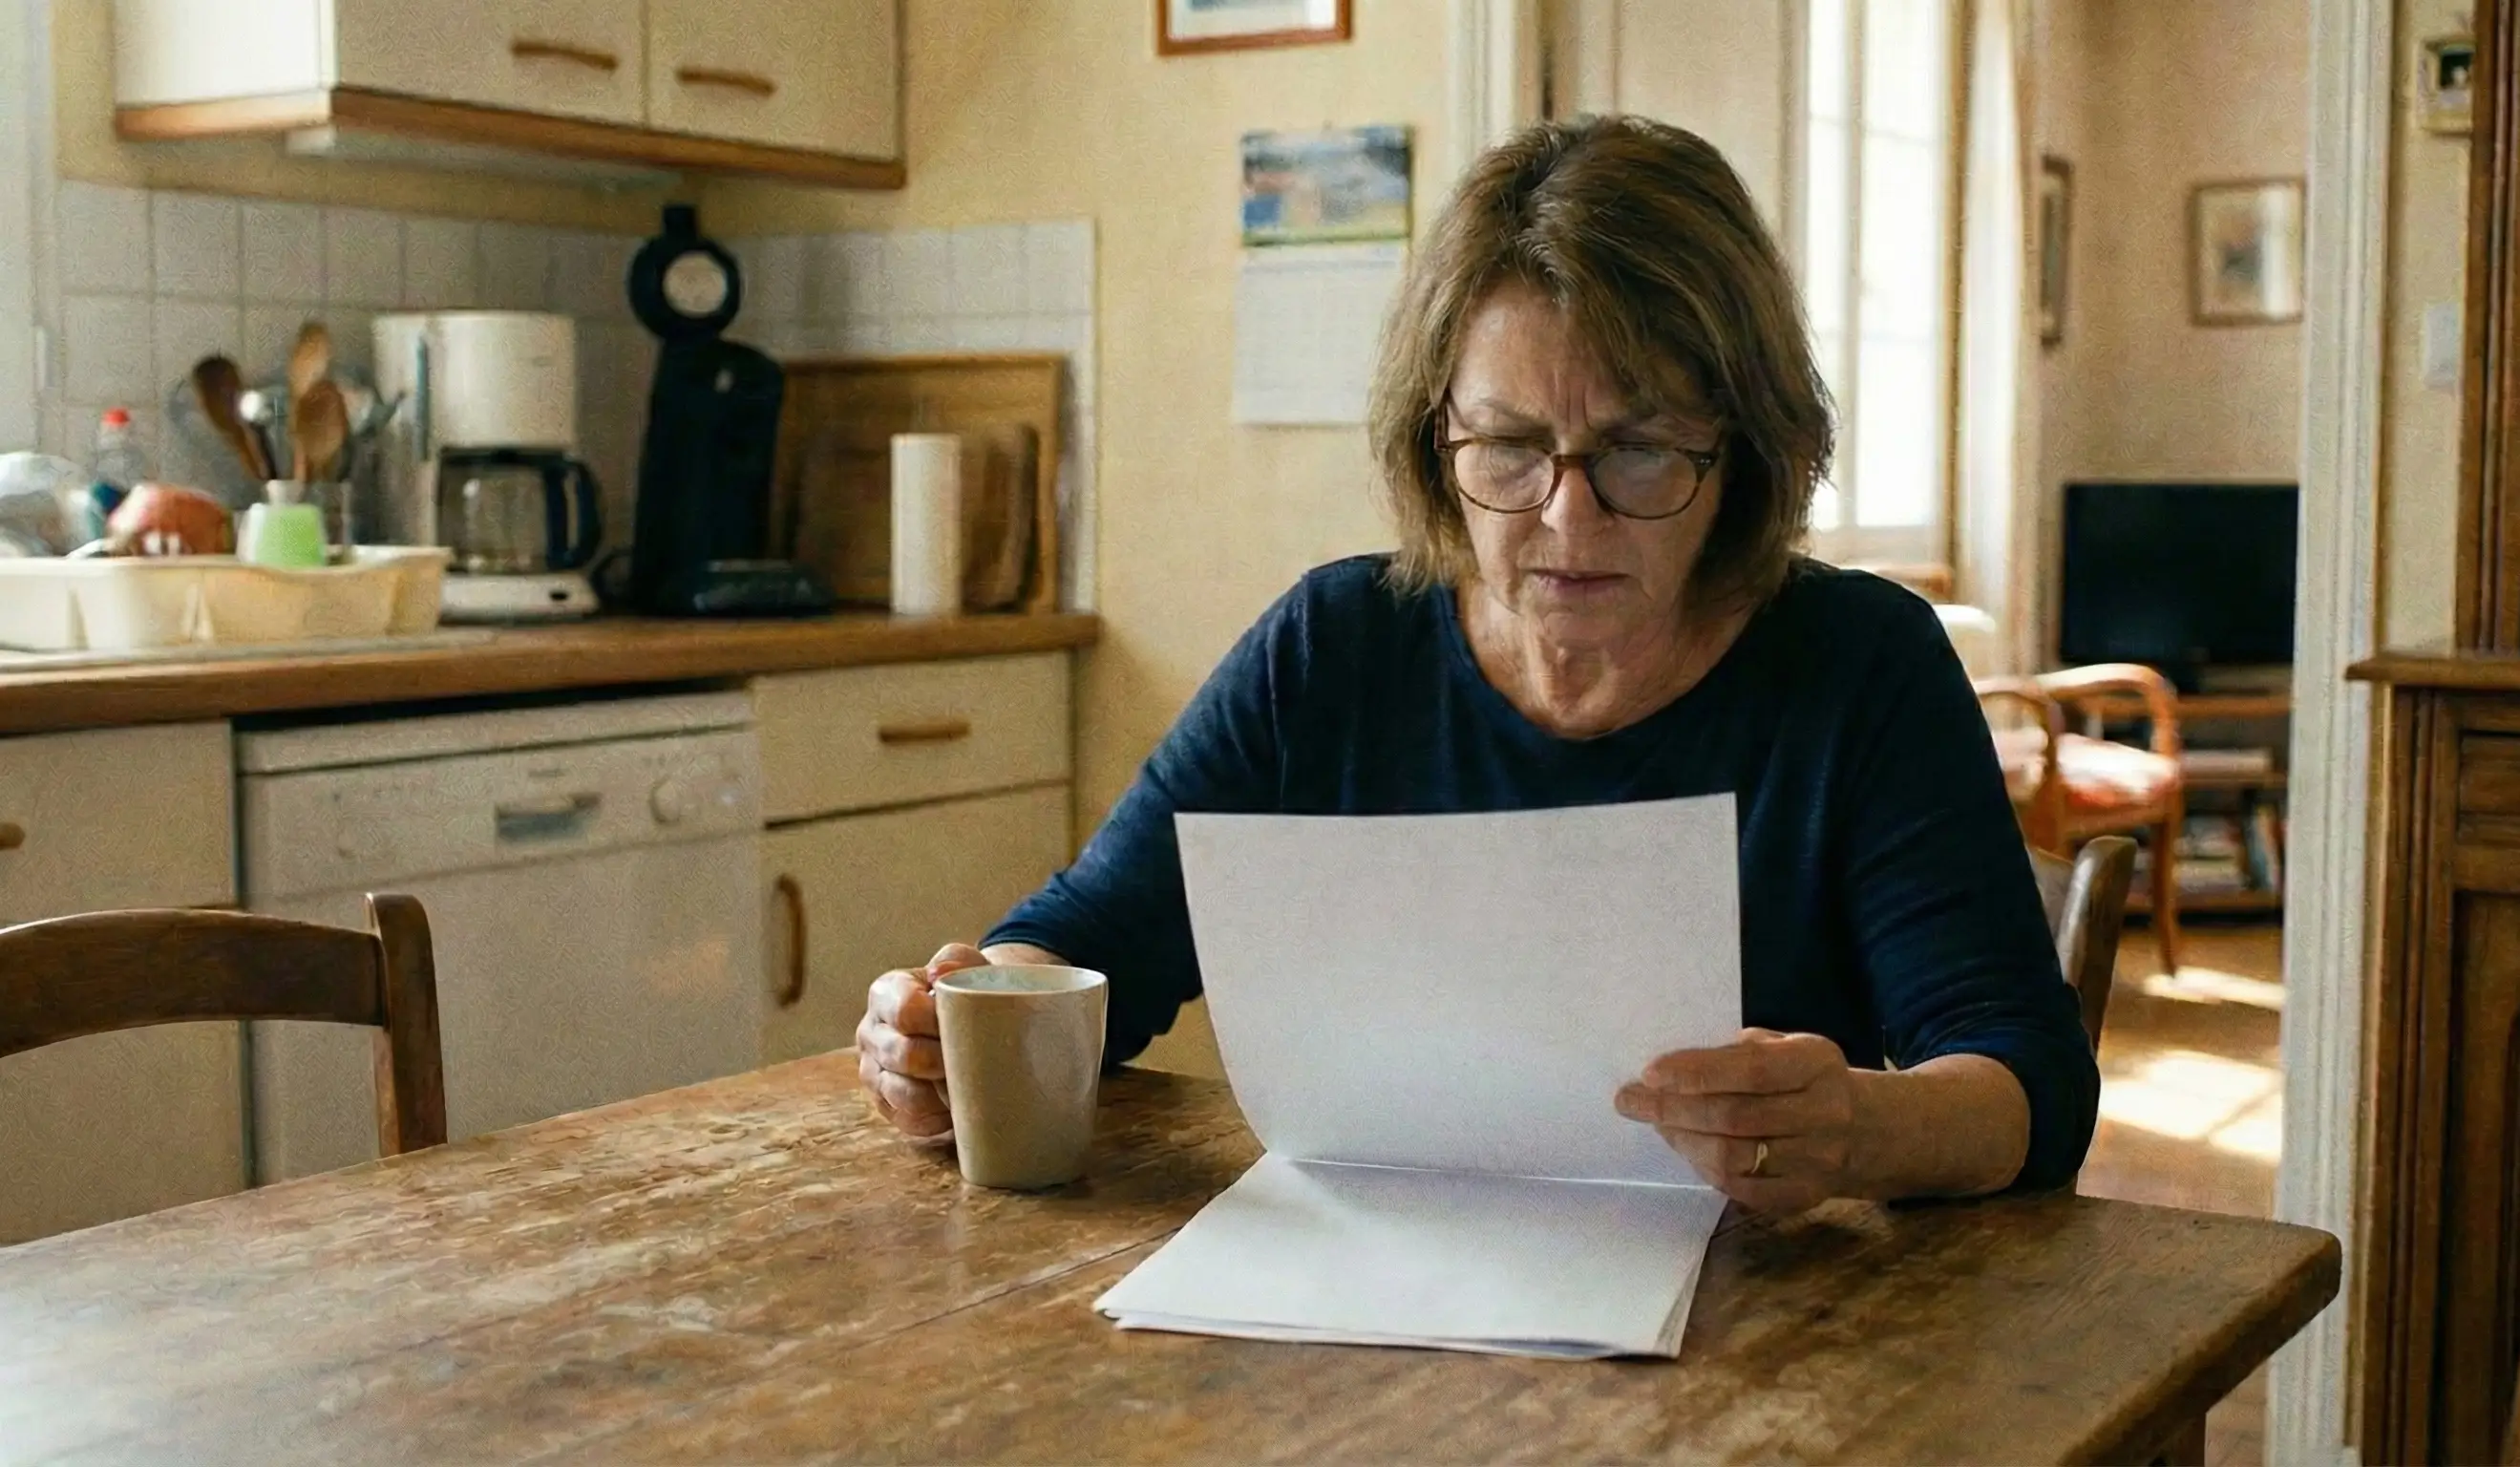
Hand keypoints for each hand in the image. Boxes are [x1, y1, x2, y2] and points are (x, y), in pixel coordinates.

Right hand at [856, 942, 986, 1146]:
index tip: (968, 1024)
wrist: (968, 1019)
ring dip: (940, 1093)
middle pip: (904, 1056)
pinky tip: (958, 1106)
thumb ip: (957, 960)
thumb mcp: (966, 964)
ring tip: (969, 1083)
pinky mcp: (886, 1105)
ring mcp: (873, 1072)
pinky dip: (938, 1118)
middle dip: (944, 1060)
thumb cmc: (966, 991)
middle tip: (977, 1060)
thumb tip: (939, 974)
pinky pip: (909, 1121)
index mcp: (885, 994)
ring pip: (903, 1094)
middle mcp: (870, 1033)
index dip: (939, 1022)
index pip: (905, 1011)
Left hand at [1615, 1028, 1864, 1213]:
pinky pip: (1743, 1189)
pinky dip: (1705, 1169)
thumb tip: (1671, 1068)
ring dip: (1684, 1141)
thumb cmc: (1807, 1078)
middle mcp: (1824, 1114)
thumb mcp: (1786, 1047)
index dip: (1696, 1072)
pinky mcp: (1805, 1196)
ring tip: (1658, 1124)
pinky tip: (1687, 1148)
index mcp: (1817, 1064)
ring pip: (1735, 1159)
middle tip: (1631, 1100)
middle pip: (1735, 1118)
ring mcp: (1818, 1162)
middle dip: (1673, 1109)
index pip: (1751, 1070)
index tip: (1650, 1072)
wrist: (1869, 1129)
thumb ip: (1738, 1052)